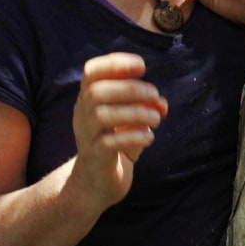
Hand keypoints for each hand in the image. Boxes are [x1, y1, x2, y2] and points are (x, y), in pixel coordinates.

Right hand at [70, 53, 167, 208]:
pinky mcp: (95, 157)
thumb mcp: (133, 120)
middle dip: (131, 89)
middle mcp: (82, 114)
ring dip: (136, 112)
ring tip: (156, 118)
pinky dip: (133, 136)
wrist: (97, 182)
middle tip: (155, 95)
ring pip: (102, 116)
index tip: (141, 66)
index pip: (91, 72)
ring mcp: (86, 136)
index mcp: (89, 98)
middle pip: (97, 92)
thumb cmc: (117, 142)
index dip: (115, 63)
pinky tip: (149, 137)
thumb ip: (147, 107)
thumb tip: (162, 103)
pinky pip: (110, 143)